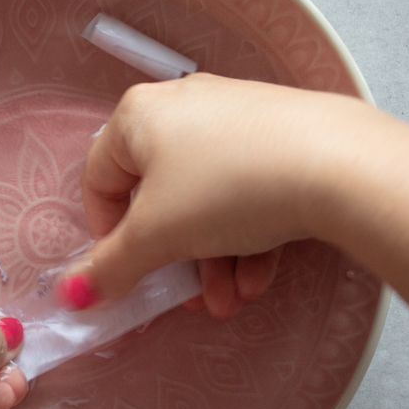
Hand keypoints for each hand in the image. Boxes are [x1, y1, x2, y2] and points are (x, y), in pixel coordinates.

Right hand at [58, 73, 367, 314]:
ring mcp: (236, 118)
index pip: (99, 180)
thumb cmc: (226, 189)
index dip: (107, 237)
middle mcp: (184, 107)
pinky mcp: (281, 135)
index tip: (127, 274)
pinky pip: (248, 189)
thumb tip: (70, 295)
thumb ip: (110, 267)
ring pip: (208, 201)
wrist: (338, 166)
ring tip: (233, 301)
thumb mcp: (157, 236)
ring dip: (214, 260)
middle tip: (192, 300)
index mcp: (138, 116)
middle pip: (161, 198)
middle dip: (177, 261)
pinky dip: (248, 236)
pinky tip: (260, 277)